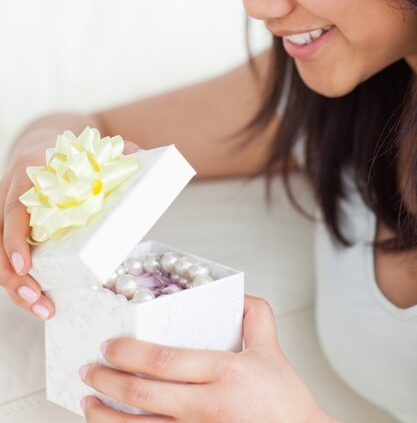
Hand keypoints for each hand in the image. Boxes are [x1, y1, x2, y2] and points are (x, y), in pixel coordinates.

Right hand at [0, 131, 139, 320]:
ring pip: (0, 256)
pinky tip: (41, 300)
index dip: (15, 240)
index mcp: (28, 176)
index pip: (13, 210)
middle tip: (37, 298)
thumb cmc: (69, 152)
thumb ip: (113, 152)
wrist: (43, 147)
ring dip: (17, 287)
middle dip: (14, 276)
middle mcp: (10, 196)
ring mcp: (7, 216)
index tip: (26, 266)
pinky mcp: (13, 232)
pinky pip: (10, 259)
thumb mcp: (88, 148)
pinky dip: (23, 282)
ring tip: (44, 309)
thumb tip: (140, 154)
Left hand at [80, 295, 336, 422]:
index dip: (130, 353)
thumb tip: (237, 294)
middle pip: (144, 394)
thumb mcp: (272, 352)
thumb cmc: (285, 405)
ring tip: (88, 401)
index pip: (166, 361)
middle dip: (109, 380)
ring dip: (106, 416)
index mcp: (224, 373)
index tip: (110, 345)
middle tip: (89, 368)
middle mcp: (207, 406)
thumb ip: (255, 318)